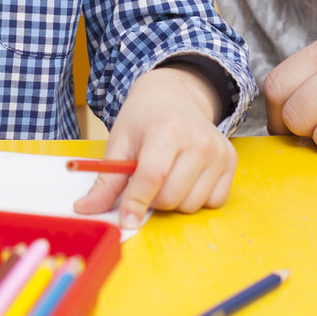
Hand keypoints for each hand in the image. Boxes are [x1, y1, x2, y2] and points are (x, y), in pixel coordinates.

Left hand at [73, 65, 234, 230]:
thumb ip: (106, 180)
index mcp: (167, 129)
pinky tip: (187, 177)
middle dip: (152, 199)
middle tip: (146, 180)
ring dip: (174, 201)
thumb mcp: (119, 142)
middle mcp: (198, 140)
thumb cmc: (143, 119)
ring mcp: (218, 151)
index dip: (136, 203)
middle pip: (171, 197)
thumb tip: (86, 210)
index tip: (125, 220)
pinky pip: (213, 202)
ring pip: (192, 205)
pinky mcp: (231, 161)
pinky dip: (196, 198)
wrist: (173, 95)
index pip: (152, 176)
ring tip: (167, 175)